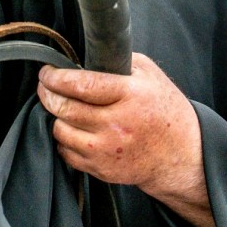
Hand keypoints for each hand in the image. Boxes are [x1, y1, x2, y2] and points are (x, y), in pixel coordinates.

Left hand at [36, 53, 203, 197]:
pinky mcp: (102, 169)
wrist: (180, 154)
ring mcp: (108, 149)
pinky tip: (75, 130)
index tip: (47, 72)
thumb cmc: (164, 110)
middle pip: (65, 107)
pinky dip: (65, 140)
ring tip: (63, 108)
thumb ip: (120, 62)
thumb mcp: (151, 75)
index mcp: (130, 95)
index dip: (55, 77)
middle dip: (47, 94)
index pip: (81, 84)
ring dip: (56, 117)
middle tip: (46, 87)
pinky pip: (67, 153)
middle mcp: (117, 124)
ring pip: (61, 131)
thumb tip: (85, 57)